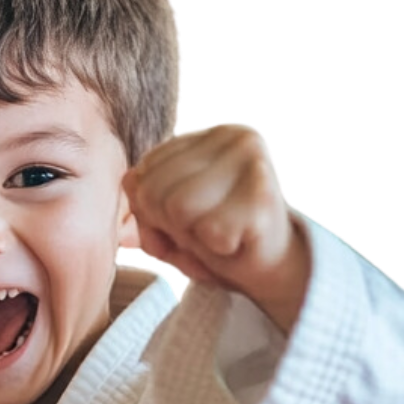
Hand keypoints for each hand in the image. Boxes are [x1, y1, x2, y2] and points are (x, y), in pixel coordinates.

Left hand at [124, 124, 309, 330]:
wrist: (273, 268)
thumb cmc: (214, 239)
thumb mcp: (165, 216)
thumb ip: (140, 196)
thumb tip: (130, 179)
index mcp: (206, 136)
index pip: (140, 174)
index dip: (152, 213)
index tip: (186, 221)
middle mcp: (234, 135)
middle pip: (154, 190)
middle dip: (169, 226)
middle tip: (203, 233)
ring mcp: (253, 161)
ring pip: (177, 208)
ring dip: (192, 238)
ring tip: (218, 237)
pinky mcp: (266, 195)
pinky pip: (209, 232)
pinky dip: (216, 251)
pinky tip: (237, 243)